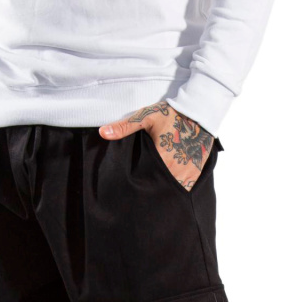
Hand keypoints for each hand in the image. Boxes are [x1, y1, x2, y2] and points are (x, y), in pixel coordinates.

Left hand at [99, 101, 213, 191]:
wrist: (199, 112)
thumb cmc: (171, 114)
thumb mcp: (146, 117)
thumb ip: (124, 127)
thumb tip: (102, 133)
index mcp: (160, 159)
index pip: (145, 179)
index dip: (140, 182)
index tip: (136, 181)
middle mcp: (174, 170)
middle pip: (158, 185)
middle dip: (152, 185)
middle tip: (147, 185)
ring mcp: (187, 174)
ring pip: (172, 188)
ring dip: (165, 187)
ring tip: (159, 185)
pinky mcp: (196, 174)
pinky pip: (185, 186)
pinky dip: (178, 186)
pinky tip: (173, 181)